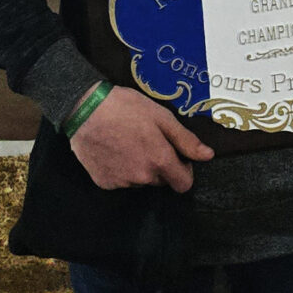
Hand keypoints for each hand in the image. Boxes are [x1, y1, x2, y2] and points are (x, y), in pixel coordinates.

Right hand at [69, 87, 212, 191]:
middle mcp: (142, 177)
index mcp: (159, 161)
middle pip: (161, 180)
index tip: (177, 156)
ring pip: (140, 180)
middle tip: (148, 141)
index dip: (184, 170)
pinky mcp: (103, 182)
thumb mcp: (162, 117)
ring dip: (140, 168)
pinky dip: (121, 170)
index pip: (183, 184)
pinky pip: (121, 181)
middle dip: (160, 165)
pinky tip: (114, 150)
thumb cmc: (126, 108)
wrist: (85, 109)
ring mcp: (121, 182)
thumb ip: (186, 140)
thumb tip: (208, 156)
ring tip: (128, 142)